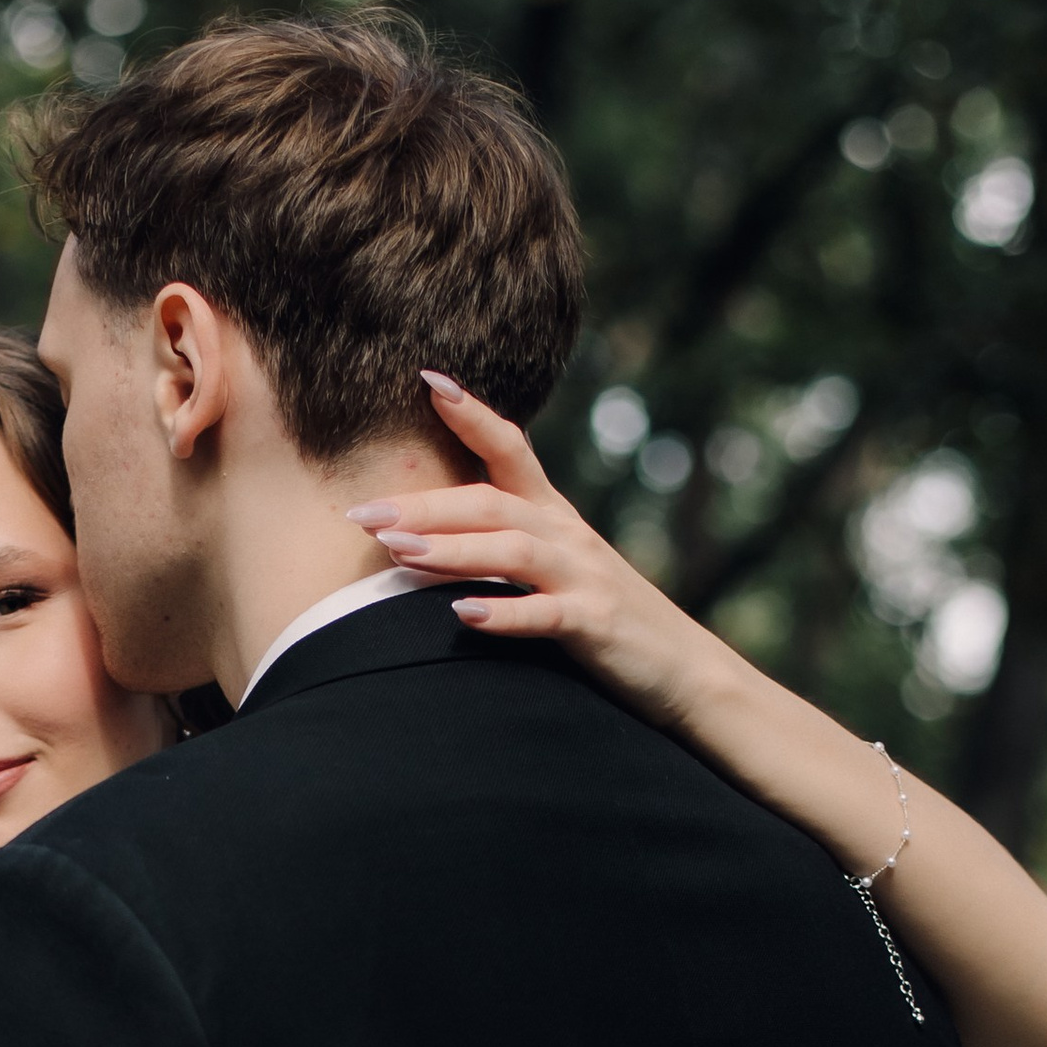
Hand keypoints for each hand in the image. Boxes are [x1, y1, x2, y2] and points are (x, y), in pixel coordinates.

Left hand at [349, 372, 720, 730]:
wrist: (683, 667)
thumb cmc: (607, 620)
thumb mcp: (558, 569)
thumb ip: (507, 546)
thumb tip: (432, 536)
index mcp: (554, 515)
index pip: (511, 448)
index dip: (471, 413)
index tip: (426, 380)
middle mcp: (567, 535)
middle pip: (490, 503)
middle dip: (425, 505)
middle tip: (362, 514)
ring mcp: (582, 577)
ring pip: (510, 550)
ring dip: (451, 550)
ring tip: (397, 552)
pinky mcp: (594, 624)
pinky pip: (544, 615)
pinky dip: (503, 614)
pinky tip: (462, 616)